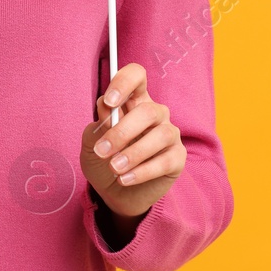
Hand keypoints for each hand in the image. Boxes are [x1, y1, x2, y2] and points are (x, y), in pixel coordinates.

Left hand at [79, 62, 185, 224]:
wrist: (115, 194)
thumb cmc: (104, 162)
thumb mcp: (92, 143)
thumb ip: (98, 126)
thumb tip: (108, 113)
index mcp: (133, 101)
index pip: (137, 76)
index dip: (124, 82)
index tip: (109, 102)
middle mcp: (155, 113)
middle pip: (148, 110)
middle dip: (122, 131)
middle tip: (102, 151)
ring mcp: (170, 135)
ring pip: (160, 135)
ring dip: (133, 153)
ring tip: (114, 168)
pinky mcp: (177, 158)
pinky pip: (165, 161)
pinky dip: (142, 172)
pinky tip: (124, 179)